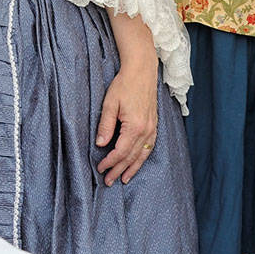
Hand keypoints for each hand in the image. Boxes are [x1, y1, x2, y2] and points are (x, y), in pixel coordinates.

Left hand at [95, 58, 158, 186]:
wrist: (142, 72)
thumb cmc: (124, 85)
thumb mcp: (110, 103)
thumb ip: (105, 125)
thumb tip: (100, 144)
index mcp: (135, 127)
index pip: (120, 152)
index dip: (110, 162)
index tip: (101, 168)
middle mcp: (146, 131)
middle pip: (131, 157)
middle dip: (119, 170)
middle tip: (109, 181)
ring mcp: (152, 129)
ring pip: (142, 155)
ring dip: (132, 168)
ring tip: (124, 179)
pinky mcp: (154, 125)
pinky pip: (149, 147)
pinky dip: (142, 158)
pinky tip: (137, 163)